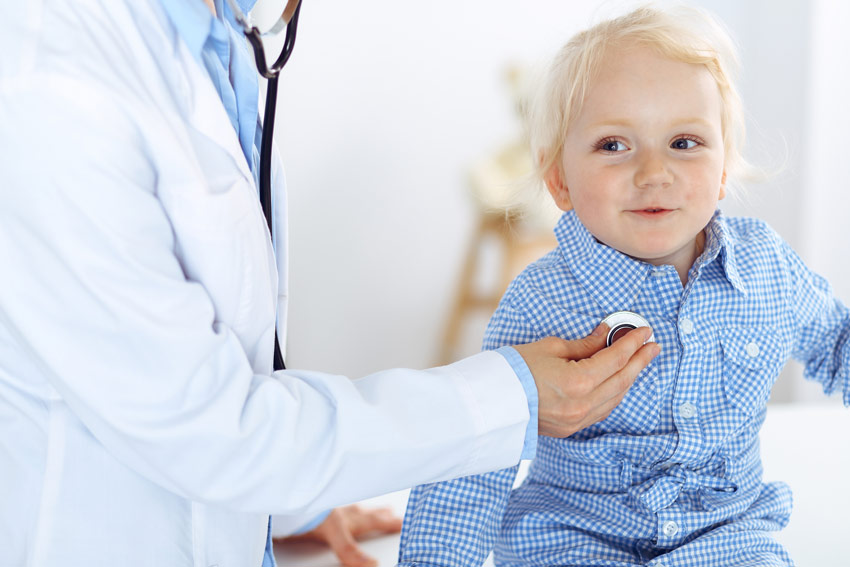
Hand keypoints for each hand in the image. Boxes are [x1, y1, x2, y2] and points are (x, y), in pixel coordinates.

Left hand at [277, 505, 402, 566]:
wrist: (288, 499)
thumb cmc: (310, 512)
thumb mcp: (335, 534)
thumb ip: (351, 551)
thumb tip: (373, 565)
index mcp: (351, 518)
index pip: (376, 521)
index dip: (390, 523)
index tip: (404, 522)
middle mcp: (344, 510)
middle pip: (368, 513)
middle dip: (382, 515)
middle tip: (393, 513)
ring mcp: (332, 506)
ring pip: (355, 507)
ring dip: (366, 509)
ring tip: (373, 508)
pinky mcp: (318, 504)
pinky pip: (339, 504)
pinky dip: (345, 506)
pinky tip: (341, 507)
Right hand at [513, 324, 659, 437]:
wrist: (491, 401)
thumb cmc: (515, 369)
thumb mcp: (550, 348)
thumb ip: (584, 345)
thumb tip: (606, 335)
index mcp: (579, 381)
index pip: (616, 358)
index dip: (633, 343)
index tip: (645, 331)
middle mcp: (583, 405)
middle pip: (622, 380)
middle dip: (640, 361)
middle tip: (652, 345)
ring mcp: (578, 420)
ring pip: (616, 398)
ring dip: (629, 378)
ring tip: (637, 361)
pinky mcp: (571, 428)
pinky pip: (603, 410)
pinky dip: (614, 394)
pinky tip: (617, 382)